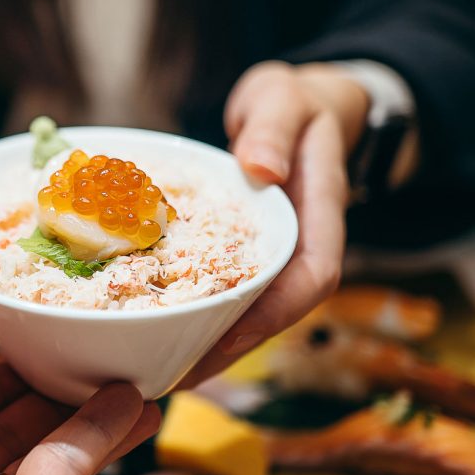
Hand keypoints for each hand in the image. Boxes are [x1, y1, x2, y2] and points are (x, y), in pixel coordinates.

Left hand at [179, 62, 365, 386]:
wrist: (297, 111)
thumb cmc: (293, 103)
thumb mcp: (285, 98)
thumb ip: (275, 127)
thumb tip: (262, 168)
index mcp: (319, 212)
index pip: (314, 274)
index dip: (277, 311)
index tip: (232, 334)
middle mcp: (299, 244)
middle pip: (277, 311)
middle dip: (232, 347)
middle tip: (177, 375)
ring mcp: (273, 255)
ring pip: (251, 311)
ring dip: (211, 343)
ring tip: (159, 371)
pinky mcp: (244, 256)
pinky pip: (224, 290)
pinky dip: (196, 313)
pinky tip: (155, 330)